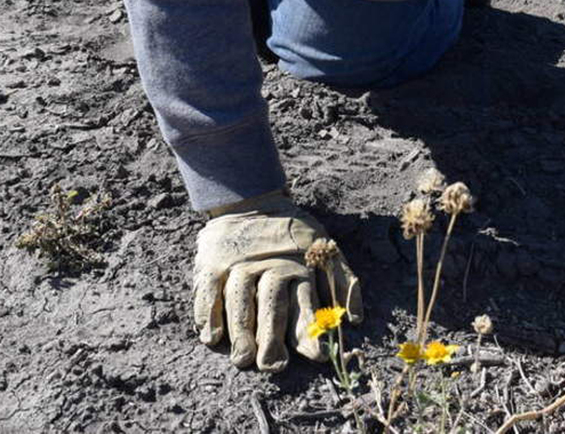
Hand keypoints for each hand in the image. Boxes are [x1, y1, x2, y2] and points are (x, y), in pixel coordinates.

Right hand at [193, 191, 362, 370]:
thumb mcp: (324, 247)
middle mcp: (268, 266)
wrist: (250, 198)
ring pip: (238, 299)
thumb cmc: (291, 232)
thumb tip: (356, 319)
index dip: (310, 331)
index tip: (315, 356)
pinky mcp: (212, 263)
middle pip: (270, 304)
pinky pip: (208, 291)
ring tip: (242, 358)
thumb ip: (341, 281)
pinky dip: (207, 314)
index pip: (305, 303)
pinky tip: (211, 337)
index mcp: (297, 266)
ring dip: (240, 330)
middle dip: (271, 337)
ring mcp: (237, 264)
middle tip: (271, 366)